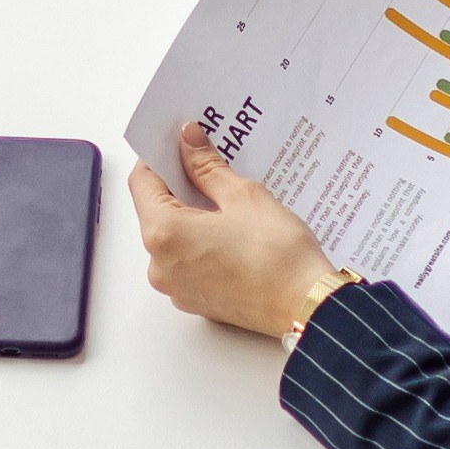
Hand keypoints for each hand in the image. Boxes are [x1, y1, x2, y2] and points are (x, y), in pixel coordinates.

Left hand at [129, 125, 349, 338]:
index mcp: (164, 235)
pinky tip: (230, 228)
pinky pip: (187, 260)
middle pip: (156, 211)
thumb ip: (207, 167)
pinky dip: (201, 241)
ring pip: (173, 237)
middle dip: (179, 184)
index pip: (142, 182)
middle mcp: (161, 266)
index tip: (177, 142)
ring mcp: (177, 288)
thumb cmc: (278, 256)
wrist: (307, 306)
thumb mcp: (243, 196)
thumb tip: (189, 142)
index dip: (159, 157)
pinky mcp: (196, 301)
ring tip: (225, 196)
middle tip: (206, 162)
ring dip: (192, 214)